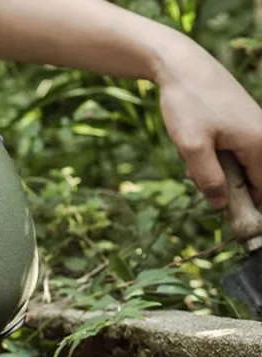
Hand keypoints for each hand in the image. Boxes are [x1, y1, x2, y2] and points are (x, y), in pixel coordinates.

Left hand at [156, 39, 261, 209]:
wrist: (182, 66)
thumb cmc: (188, 104)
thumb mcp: (193, 148)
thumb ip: (209, 179)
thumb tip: (221, 205)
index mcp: (258, 143)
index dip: (243, 205)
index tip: (220, 210)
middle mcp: (261, 134)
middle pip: (249, 178)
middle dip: (221, 185)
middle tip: (194, 176)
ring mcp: (251, 126)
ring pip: (236, 165)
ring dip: (212, 170)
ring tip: (190, 160)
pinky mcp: (239, 122)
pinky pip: (229, 150)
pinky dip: (210, 155)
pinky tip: (192, 146)